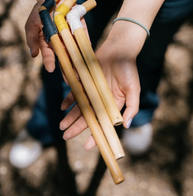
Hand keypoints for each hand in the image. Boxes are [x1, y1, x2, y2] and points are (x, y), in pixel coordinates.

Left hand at [60, 34, 140, 149]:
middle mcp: (102, 100)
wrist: (118, 48)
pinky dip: (69, 99)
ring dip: (70, 116)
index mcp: (114, 104)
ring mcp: (92, 91)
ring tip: (61, 126)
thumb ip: (132, 107)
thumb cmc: (128, 69)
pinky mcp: (85, 81)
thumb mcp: (133, 89)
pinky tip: (63, 106)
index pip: (103, 123)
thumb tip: (125, 126)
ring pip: (80, 107)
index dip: (96, 135)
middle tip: (65, 137)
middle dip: (77, 128)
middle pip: (88, 117)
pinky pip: (75, 92)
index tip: (88, 146)